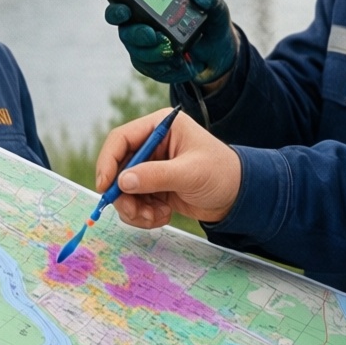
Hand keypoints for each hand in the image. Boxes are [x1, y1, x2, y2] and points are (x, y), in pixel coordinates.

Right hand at [96, 108, 241, 227]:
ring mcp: (152, 167)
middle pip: (118, 167)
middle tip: (135, 213)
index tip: (105, 187)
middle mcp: (153, 144)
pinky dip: (144, 214)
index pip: (121, 138)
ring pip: (124, 189)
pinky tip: (164, 216)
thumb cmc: (221, 174)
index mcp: (161, 127)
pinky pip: (135, 202)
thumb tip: (123, 181)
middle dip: (123, 194)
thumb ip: (156, 176)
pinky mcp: (154, 187)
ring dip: (134, 208)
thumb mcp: (189, 173)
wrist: (239, 197)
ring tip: (156, 217)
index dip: (108, 161)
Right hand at [105, 0, 238, 86]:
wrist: (218, 52)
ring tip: (176, 53)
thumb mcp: (215, 8)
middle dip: (138, 35)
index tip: (125, 11)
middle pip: (125, 33)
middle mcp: (140, 27)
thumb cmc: (210, 23)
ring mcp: (145, 49)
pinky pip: (153, 71)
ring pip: (138, 55)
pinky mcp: (153, 67)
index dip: (116, 10)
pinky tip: (182, 64)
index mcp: (147, 7)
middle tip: (154, 35)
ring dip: (155, 55)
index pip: (120, 7)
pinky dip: (168, 69)